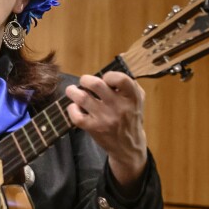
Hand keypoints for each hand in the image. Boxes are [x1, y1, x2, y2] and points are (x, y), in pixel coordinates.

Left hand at [65, 72, 147, 191]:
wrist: (128, 147)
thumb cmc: (130, 118)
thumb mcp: (137, 100)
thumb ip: (128, 83)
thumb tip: (117, 62)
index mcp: (132, 98)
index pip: (120, 79)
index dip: (109, 75)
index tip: (105, 79)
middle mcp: (119, 108)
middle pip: (96, 84)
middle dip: (86, 79)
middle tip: (84, 82)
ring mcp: (105, 119)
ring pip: (82, 98)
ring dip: (73, 91)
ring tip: (72, 90)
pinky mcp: (93, 128)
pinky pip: (76, 115)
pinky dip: (71, 108)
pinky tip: (75, 107)